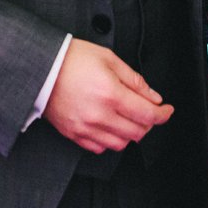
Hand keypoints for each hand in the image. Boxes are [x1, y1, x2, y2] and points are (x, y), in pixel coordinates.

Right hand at [43, 39, 172, 153]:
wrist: (40, 68)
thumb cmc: (71, 59)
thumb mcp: (108, 59)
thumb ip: (134, 80)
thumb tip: (153, 96)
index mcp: (111, 94)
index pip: (148, 115)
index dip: (163, 114)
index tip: (167, 110)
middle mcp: (99, 115)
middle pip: (137, 133)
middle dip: (148, 123)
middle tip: (146, 111)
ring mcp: (86, 128)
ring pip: (120, 144)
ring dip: (129, 133)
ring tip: (127, 118)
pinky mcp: (74, 134)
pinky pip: (99, 148)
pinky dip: (109, 140)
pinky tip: (109, 125)